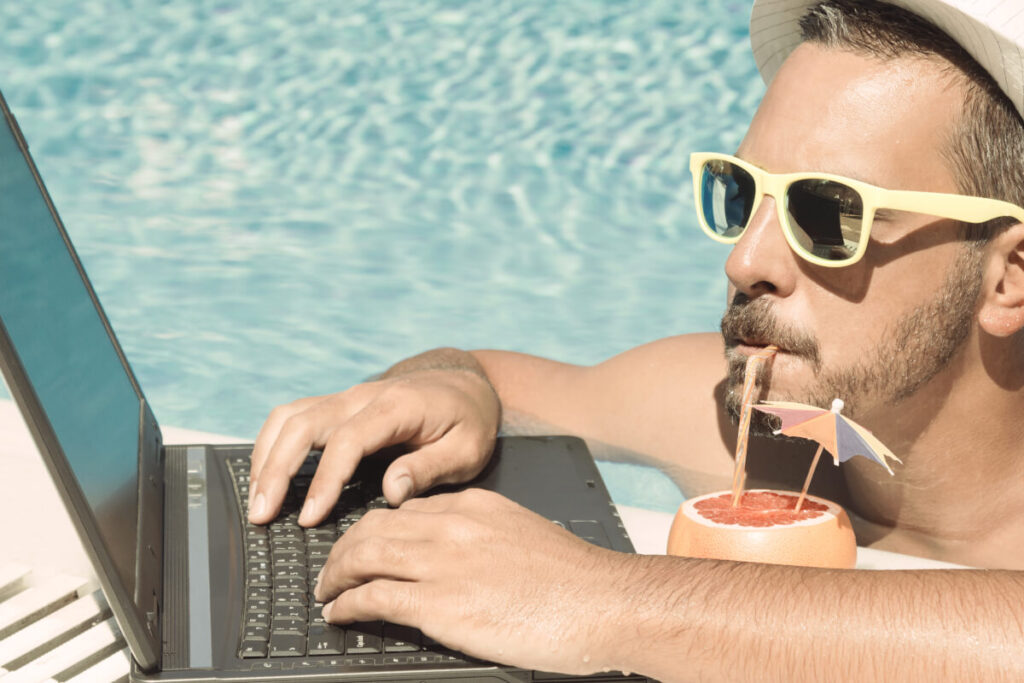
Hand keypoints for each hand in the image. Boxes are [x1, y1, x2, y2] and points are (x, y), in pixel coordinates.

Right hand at [248, 368, 499, 525]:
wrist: (464, 382)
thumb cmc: (468, 419)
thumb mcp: (468, 448)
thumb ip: (430, 468)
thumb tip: (392, 491)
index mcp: (396, 407)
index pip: (347, 440)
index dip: (325, 480)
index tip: (309, 518)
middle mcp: (363, 396)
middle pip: (303, 424)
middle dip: (275, 470)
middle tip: (261, 516)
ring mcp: (346, 397)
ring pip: (289, 416)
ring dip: (265, 456)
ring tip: (256, 501)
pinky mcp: (337, 405)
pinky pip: (294, 417)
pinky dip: (272, 445)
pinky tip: (265, 477)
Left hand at [314, 488, 632, 675]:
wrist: (601, 601)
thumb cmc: (572, 580)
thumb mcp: (522, 535)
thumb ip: (483, 537)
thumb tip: (458, 558)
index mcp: (474, 506)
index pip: (405, 510)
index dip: (375, 529)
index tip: (364, 545)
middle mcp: (452, 527)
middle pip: (374, 527)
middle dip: (343, 549)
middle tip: (332, 569)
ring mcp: (443, 563)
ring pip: (365, 555)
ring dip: (336, 575)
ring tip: (326, 591)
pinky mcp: (440, 604)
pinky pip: (374, 597)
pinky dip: (347, 604)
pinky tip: (338, 612)